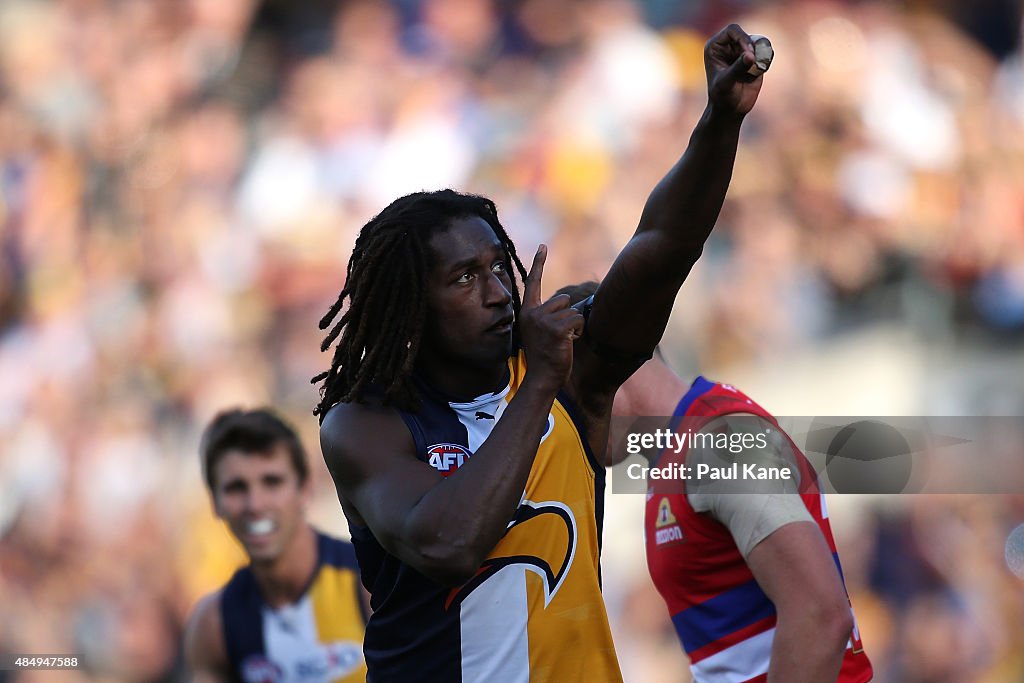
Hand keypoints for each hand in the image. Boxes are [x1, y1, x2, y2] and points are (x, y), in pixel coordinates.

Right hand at [519, 245, 583, 389]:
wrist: (541, 378)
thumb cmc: (546, 357)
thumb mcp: (542, 332)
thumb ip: (550, 317)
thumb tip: (570, 305)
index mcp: (527, 312)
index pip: (533, 282)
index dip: (539, 263)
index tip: (543, 245)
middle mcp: (532, 313)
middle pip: (563, 299)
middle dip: (567, 316)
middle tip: (559, 337)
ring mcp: (543, 320)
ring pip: (572, 310)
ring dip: (574, 325)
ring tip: (563, 341)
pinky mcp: (556, 328)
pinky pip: (578, 319)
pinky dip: (579, 331)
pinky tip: (568, 343)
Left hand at [705, 24, 764, 116]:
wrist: (731, 110)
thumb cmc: (722, 97)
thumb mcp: (726, 83)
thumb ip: (737, 68)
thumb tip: (751, 56)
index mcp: (716, 46)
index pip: (733, 30)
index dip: (742, 38)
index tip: (748, 52)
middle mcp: (729, 46)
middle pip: (747, 35)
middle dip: (753, 48)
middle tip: (754, 64)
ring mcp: (742, 51)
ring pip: (759, 42)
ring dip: (762, 54)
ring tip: (756, 70)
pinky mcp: (754, 59)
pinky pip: (766, 51)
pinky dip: (767, 59)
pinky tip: (760, 72)